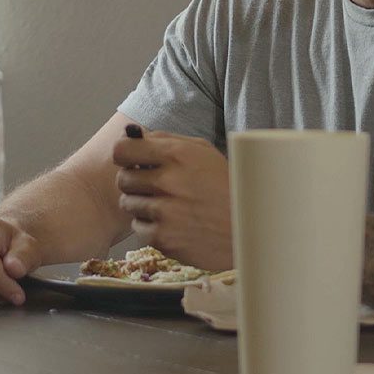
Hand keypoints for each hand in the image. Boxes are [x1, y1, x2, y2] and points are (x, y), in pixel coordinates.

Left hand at [112, 129, 232, 268]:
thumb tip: (132, 135)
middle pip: (123, 178)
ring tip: (168, 207)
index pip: (122, 149)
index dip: (125, 155)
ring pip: (128, 204)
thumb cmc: (226, 187)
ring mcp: (165, 212)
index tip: (131, 160)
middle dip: (135, 182)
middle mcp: (168, 181)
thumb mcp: (203, 153)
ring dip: (142, 205)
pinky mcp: (164, 238)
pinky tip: (173, 224)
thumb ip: (166, 140)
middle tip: (154, 187)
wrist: (251, 229)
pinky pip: (138, 228)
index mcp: (176, 154)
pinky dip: (151, 227)